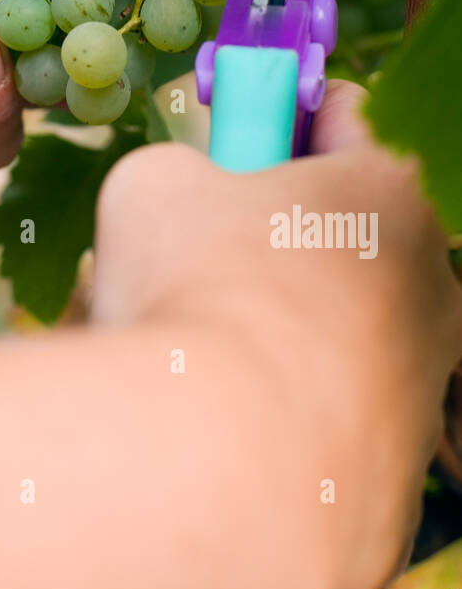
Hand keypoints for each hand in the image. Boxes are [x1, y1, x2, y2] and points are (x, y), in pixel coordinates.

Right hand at [91, 81, 461, 588]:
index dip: (275, 118)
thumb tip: (181, 202)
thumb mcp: (153, 184)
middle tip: (199, 256)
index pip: (345, 115)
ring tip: (197, 353)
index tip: (231, 145)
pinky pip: (327, 418)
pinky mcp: (398, 473)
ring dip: (273, 328)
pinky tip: (220, 423)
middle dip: (273, 237)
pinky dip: (278, 413)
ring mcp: (424, 386)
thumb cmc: (198, 295)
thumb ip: (180, 171)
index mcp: (391, 191)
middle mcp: (434, 284)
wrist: (220, 470)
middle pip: (345, 232)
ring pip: (336, 331)